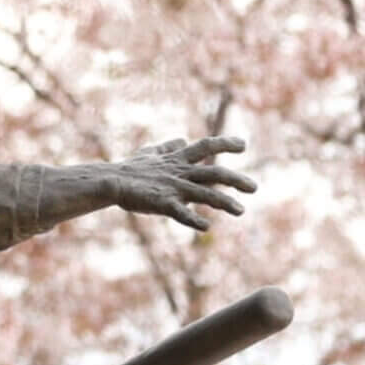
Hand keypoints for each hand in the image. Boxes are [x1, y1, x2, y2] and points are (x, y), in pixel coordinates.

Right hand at [112, 135, 253, 231]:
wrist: (110, 181)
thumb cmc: (130, 169)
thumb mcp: (151, 153)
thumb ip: (168, 147)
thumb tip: (182, 138)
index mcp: (178, 160)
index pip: (205, 146)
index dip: (225, 144)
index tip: (243, 145)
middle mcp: (180, 172)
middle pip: (214, 172)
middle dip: (236, 179)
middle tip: (254, 188)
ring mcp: (172, 188)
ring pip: (204, 194)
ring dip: (224, 202)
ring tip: (240, 211)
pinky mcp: (162, 203)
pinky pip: (180, 213)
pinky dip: (194, 219)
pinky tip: (206, 226)